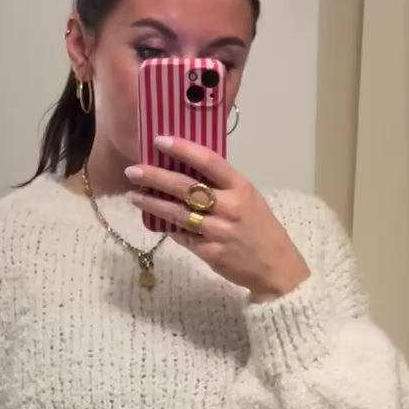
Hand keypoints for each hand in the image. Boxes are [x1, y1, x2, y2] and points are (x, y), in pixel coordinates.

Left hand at [125, 137, 309, 302]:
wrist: (275, 267)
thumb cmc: (261, 228)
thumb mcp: (249, 198)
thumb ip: (223, 185)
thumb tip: (189, 170)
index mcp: (240, 187)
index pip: (209, 161)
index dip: (184, 149)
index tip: (160, 141)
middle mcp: (229, 207)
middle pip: (186, 188)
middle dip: (156, 177)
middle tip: (133, 171)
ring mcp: (218, 231)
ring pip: (178, 214)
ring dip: (152, 204)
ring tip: (133, 195)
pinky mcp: (210, 253)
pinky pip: (183, 236)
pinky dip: (168, 228)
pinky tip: (155, 221)